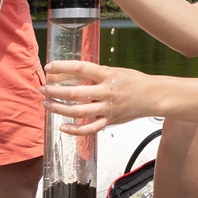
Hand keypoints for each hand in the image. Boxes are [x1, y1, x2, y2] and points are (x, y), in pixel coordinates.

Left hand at [43, 61, 160, 134]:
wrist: (153, 96)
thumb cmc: (133, 81)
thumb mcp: (115, 71)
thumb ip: (96, 74)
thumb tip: (72, 73)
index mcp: (108, 75)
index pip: (81, 69)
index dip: (63, 67)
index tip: (49, 67)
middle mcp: (107, 92)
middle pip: (76, 93)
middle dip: (56, 91)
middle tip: (44, 88)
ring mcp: (108, 109)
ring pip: (79, 112)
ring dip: (60, 109)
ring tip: (47, 104)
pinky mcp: (110, 121)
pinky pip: (90, 129)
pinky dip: (75, 130)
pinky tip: (62, 127)